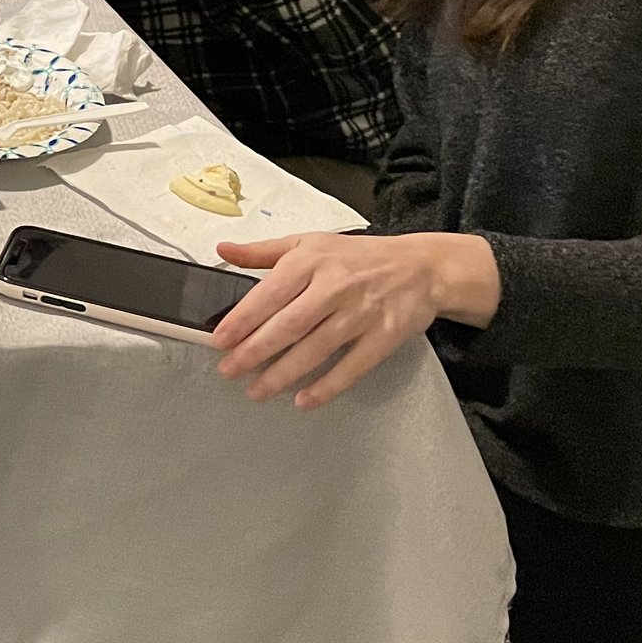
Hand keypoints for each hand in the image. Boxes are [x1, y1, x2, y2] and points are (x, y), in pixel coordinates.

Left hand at [210, 232, 499, 408]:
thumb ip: (263, 251)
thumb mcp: (308, 242)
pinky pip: (353, 366)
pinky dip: (328, 386)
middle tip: (230, 371)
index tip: (220, 340)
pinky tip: (304, 400)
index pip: (270, 293)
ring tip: (257, 390)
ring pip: (316, 349)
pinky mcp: (384, 336)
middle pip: (290, 325)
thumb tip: (223, 249)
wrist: (421, 267)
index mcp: (311, 261)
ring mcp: (361, 313)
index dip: (243, 319)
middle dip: (256, 351)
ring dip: (284, 374)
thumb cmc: (357, 256)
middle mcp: (335, 287)